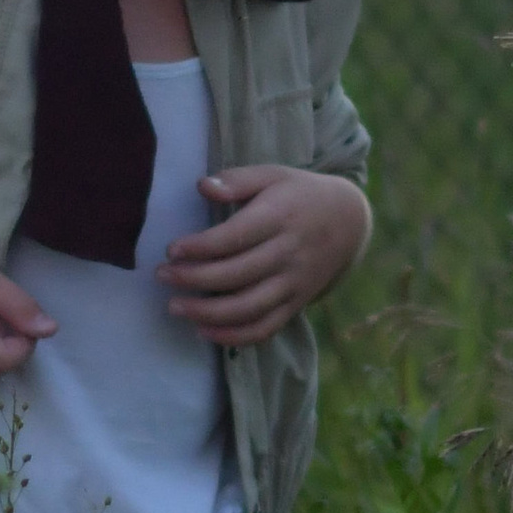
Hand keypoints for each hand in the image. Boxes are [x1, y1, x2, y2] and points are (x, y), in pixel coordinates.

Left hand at [158, 164, 371, 344]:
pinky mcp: (295, 304)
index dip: (200, 247)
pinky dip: (234, 337)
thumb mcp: (273, 175)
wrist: (350, 223)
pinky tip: (203, 331)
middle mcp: (288, 254)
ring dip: (207, 313)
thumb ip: (237, 181)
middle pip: (236, 275)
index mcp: (280, 217)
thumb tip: (201, 186)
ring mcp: (293, 284)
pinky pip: (265, 328)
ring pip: (248, 308)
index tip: (171, 250)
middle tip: (162, 276)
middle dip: (194, 279)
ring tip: (174, 306)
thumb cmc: (299, 195)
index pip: (235, 237)